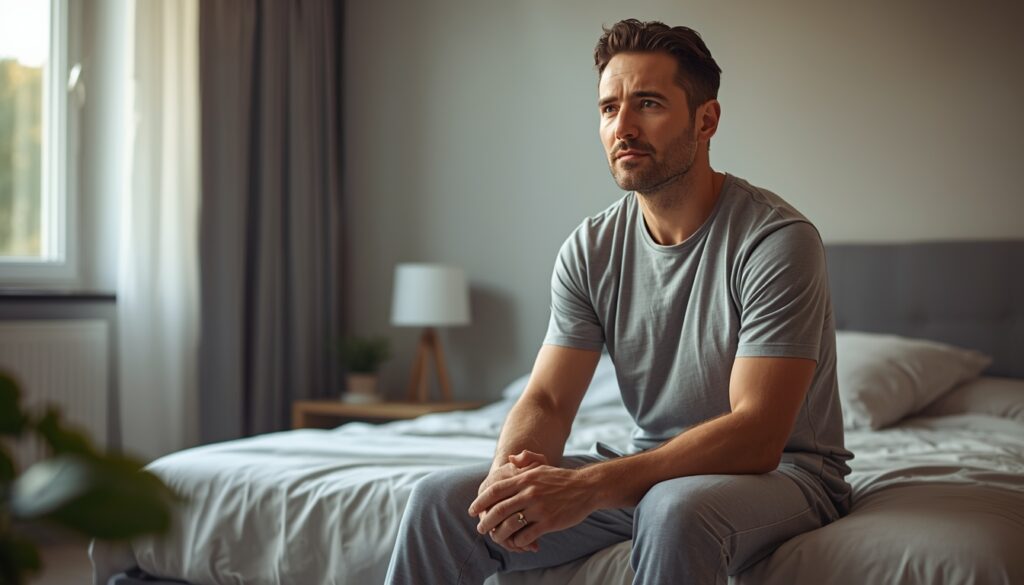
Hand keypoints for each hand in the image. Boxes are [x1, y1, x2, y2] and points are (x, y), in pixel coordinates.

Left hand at [469, 460, 599, 552]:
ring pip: (510, 525)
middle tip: (480, 528)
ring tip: (495, 537)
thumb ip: (525, 462)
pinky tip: (516, 542)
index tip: (472, 510)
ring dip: (499, 534)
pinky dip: (518, 541)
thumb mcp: (542, 466)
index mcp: (525, 478)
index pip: (495, 491)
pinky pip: (526, 535)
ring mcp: (539, 508)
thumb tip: (511, 459)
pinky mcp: (549, 522)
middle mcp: (530, 493)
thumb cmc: (561, 478)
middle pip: (498, 510)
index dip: (480, 502)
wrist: (587, 487)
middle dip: (485, 521)